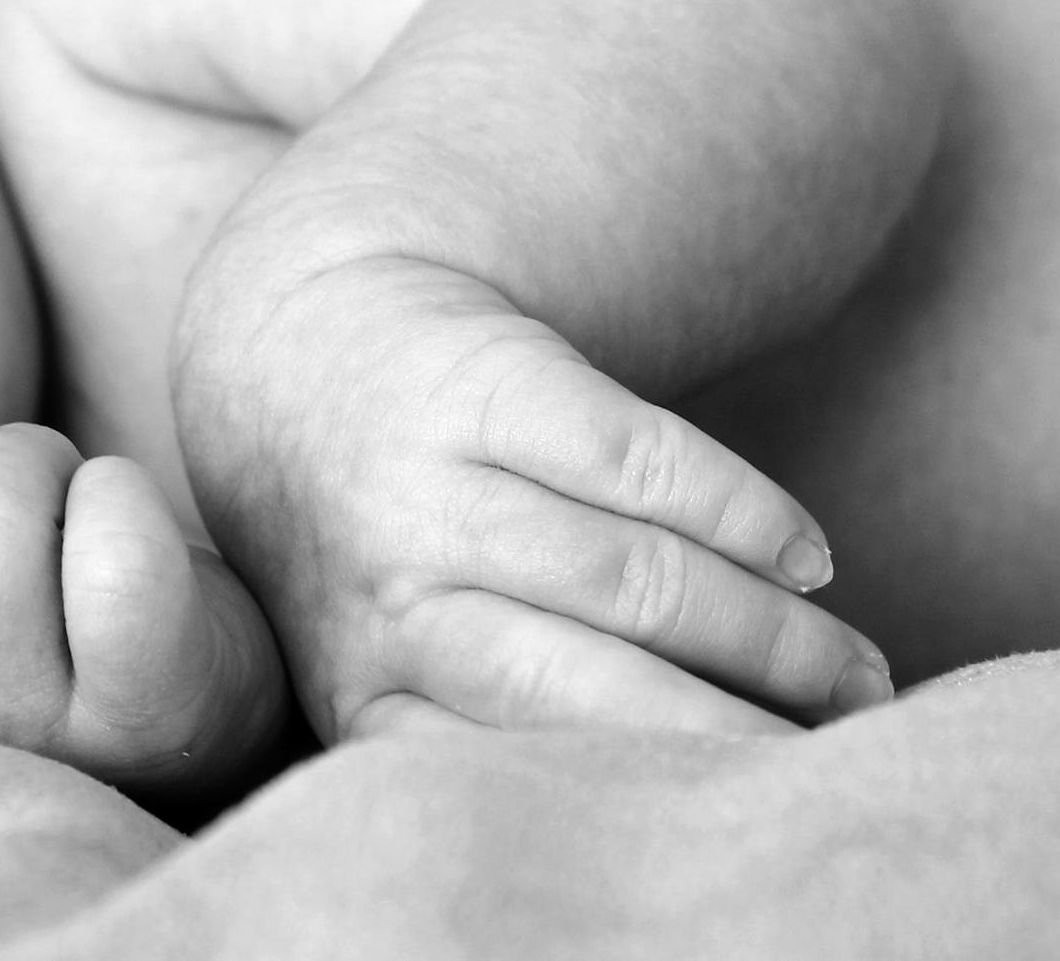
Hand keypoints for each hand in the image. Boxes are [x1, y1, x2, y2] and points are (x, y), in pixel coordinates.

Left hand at [177, 257, 890, 742]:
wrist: (308, 349)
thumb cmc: (386, 530)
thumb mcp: (393, 641)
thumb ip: (495, 707)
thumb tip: (691, 771)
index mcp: (364, 687)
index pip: (516, 764)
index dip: (644, 792)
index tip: (737, 810)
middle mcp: (390, 595)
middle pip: (591, 686)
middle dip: (732, 728)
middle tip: (831, 749)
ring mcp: (435, 485)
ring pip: (636, 581)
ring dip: (768, 634)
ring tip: (851, 668)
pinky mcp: (491, 381)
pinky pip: (646, 465)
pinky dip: (746, 515)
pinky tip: (807, 556)